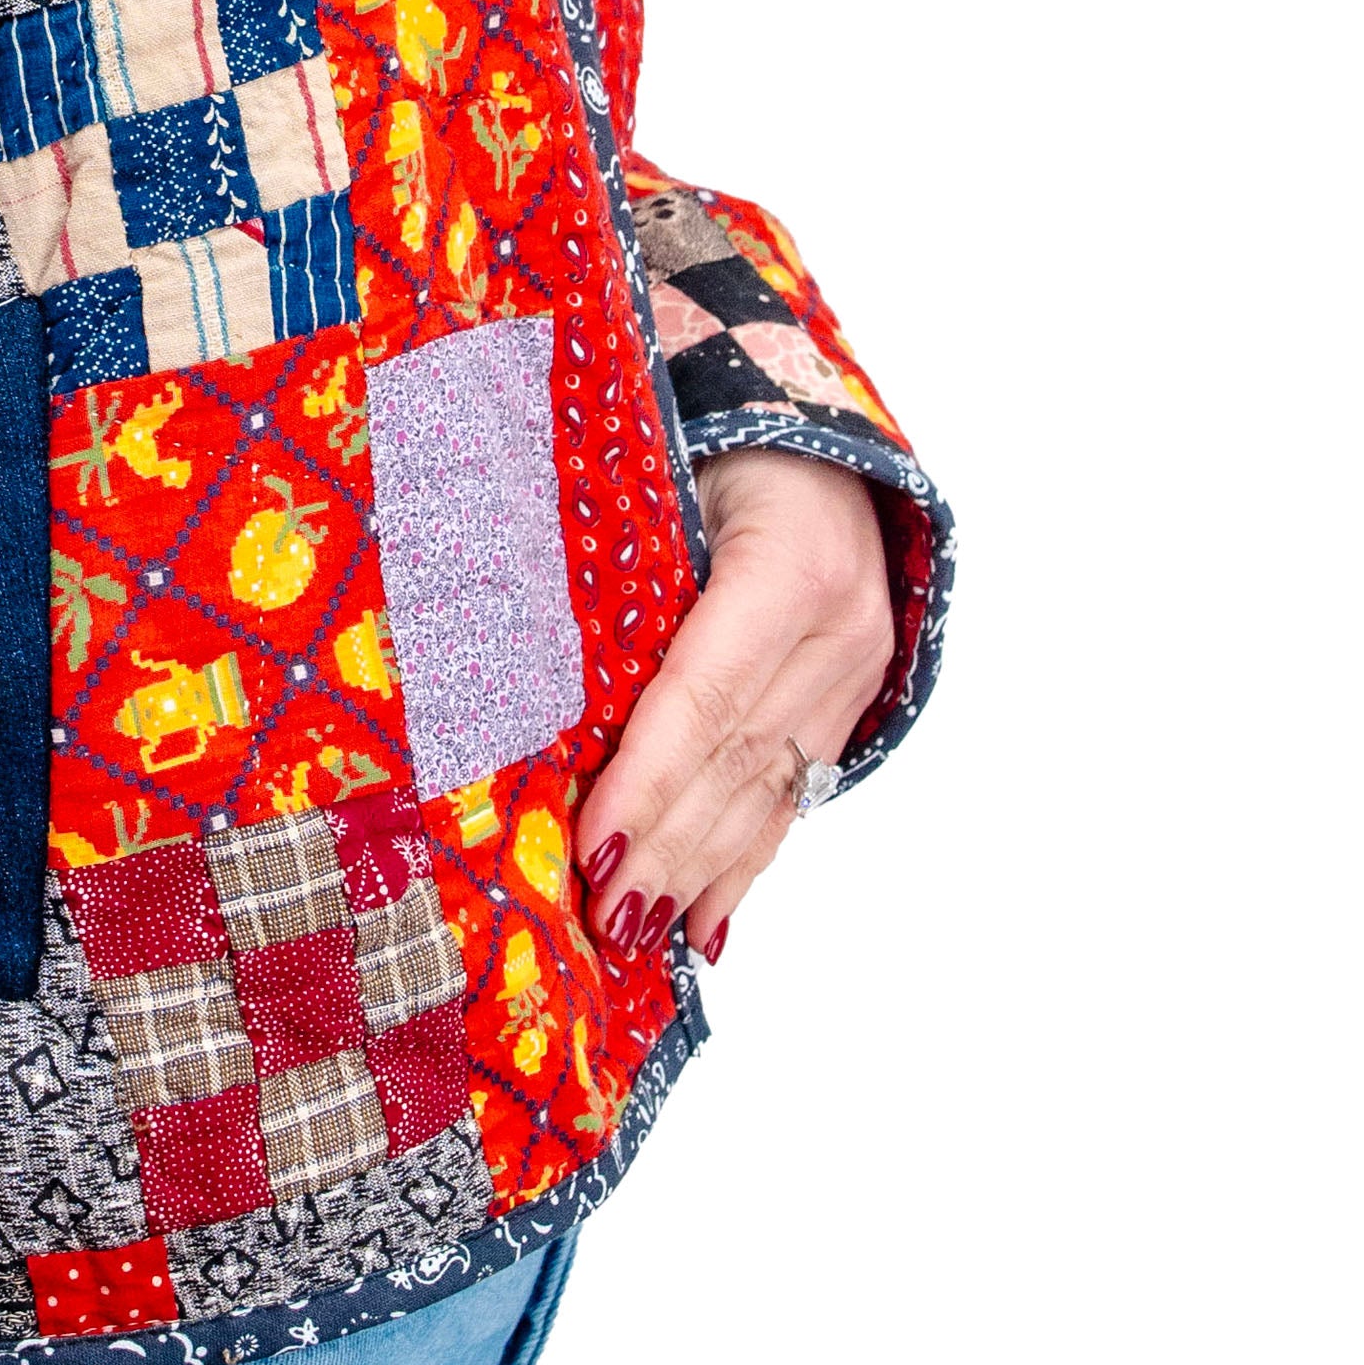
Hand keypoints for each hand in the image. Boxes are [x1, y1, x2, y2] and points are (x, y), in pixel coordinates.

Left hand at [575, 451, 893, 961]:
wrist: (819, 427)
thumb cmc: (711, 431)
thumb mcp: (665, 471)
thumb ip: (612, 560)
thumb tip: (506, 649)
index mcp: (791, 563)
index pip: (705, 693)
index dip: (648, 776)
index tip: (592, 843)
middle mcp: (841, 627)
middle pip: (738, 757)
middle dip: (665, 846)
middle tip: (603, 919)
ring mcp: (857, 668)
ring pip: (770, 787)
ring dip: (700, 870)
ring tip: (640, 937)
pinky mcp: (853, 697)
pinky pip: (796, 790)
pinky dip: (746, 860)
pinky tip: (708, 921)